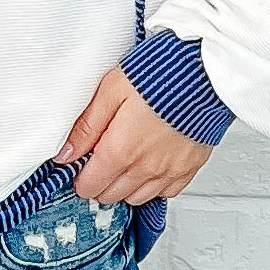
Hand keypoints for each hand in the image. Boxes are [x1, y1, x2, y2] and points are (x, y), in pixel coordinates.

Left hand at [53, 66, 214, 203]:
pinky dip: (154, 184)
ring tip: (125, 158)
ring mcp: (169, 172)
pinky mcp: (189, 168)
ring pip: (137, 198)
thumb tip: (66, 153)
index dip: (80, 176)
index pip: (89, 186)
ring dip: (125, 185)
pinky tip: (150, 164)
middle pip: (111, 195)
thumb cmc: (158, 74)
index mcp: (120, 151)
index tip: (82, 162)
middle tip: (101, 157)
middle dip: (100, 181)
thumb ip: (87, 125)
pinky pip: (165, 192)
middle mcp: (145, 168)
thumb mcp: (110, 89)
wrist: (203, 72)